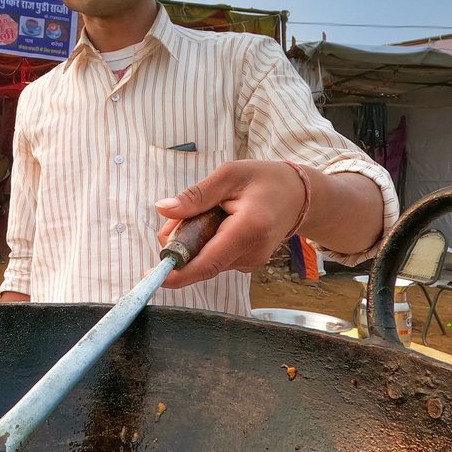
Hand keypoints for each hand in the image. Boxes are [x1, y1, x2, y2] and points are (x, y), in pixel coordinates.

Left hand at [155, 161, 306, 288]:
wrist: (298, 195)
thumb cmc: (264, 180)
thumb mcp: (229, 175)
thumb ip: (196, 195)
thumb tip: (162, 208)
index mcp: (248, 229)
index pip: (208, 262)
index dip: (178, 273)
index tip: (153, 275)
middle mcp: (252, 253)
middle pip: (201, 261)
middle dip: (179, 245)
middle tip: (177, 218)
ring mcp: (251, 262)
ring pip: (205, 260)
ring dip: (193, 241)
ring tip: (206, 212)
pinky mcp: (247, 263)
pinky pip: (215, 258)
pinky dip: (205, 243)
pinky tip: (215, 223)